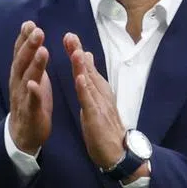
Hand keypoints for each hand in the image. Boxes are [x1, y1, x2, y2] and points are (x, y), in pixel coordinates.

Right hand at [8, 21, 52, 153]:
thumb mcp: (31, 75)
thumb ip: (31, 57)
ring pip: (28, 78)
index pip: (20, 52)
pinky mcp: (31, 112)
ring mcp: (23, 97)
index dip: (24, 38)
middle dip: (30, 46)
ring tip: (43, 51)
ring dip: (34, 64)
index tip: (29, 23)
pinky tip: (34, 84)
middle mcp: (18, 83)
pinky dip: (32, 93)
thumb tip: (33, 33)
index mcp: (20, 73)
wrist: (23, 133)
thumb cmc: (30, 100)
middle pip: (22, 61)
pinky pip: (31, 101)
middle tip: (38, 31)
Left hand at [64, 33, 125, 168]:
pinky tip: (80, 79)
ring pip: (89, 82)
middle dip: (78, 52)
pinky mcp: (96, 117)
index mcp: (98, 89)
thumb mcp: (96, 99)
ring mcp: (99, 104)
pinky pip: (89, 102)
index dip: (77, 51)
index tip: (69, 36)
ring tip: (76, 51)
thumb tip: (87, 56)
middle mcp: (100, 93)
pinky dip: (85, 89)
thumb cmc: (105, 126)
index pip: (86, 67)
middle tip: (70, 36)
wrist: (117, 151)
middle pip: (87, 70)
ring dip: (82, 66)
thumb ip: (91, 78)